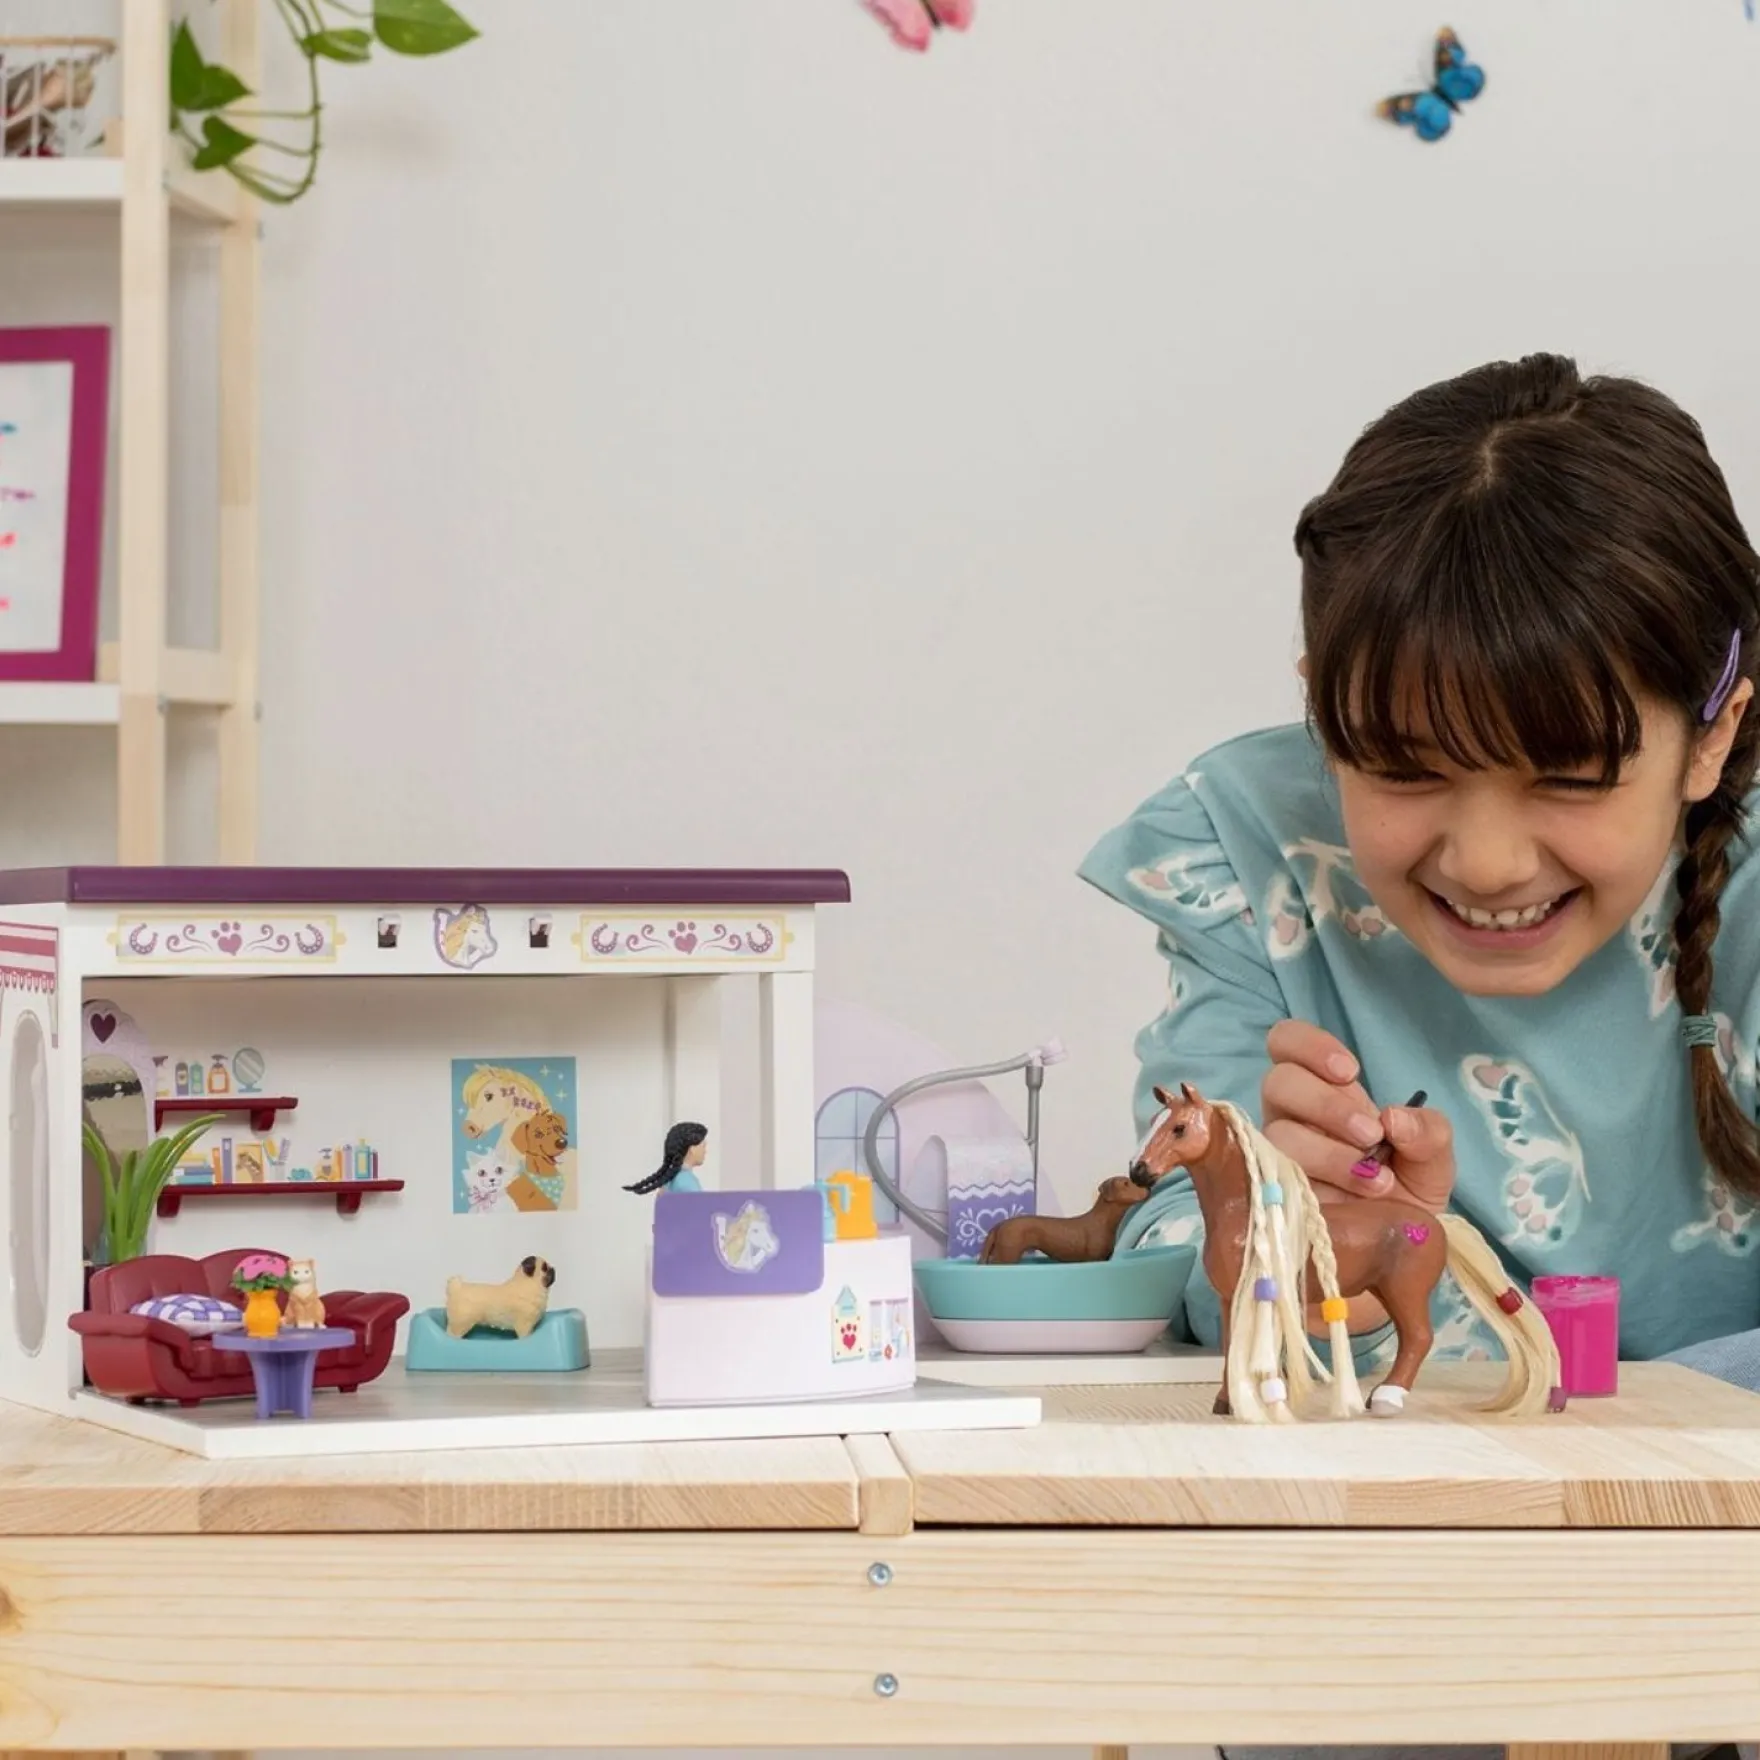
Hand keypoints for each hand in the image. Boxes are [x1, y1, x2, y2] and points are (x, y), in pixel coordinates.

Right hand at [1259, 1019, 1455, 1213]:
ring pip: (1281, 1134)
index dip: (1309, 1045)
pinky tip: (1353, 1204)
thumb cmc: (1408, 1189)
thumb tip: (1393, 1118)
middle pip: (1279, 1082)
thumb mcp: (1434, 1156)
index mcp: (1321, 1090)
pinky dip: (1322, 1187)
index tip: (1349, 1071)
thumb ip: (1429, 1130)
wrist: (1398, 1247)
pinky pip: (1278, 1180)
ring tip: (1376, 1181)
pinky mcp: (1274, 1195)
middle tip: (1371, 1135)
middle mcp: (1291, 1116)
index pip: (1286, 1042)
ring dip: (1332, 1154)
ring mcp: (1277, 1156)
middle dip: (1328, 1105)